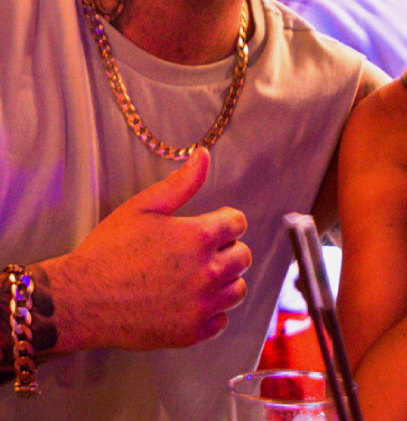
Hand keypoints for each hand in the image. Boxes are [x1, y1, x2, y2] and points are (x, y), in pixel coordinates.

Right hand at [46, 148, 251, 352]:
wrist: (82, 298)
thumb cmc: (110, 248)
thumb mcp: (143, 206)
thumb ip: (181, 182)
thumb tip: (203, 155)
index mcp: (198, 237)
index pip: (238, 223)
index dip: (223, 220)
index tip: (208, 226)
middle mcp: (207, 272)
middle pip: (243, 256)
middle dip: (226, 248)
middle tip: (199, 251)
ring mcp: (201, 306)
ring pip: (237, 289)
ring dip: (224, 280)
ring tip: (197, 275)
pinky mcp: (191, 333)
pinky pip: (221, 320)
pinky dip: (211, 310)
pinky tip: (189, 300)